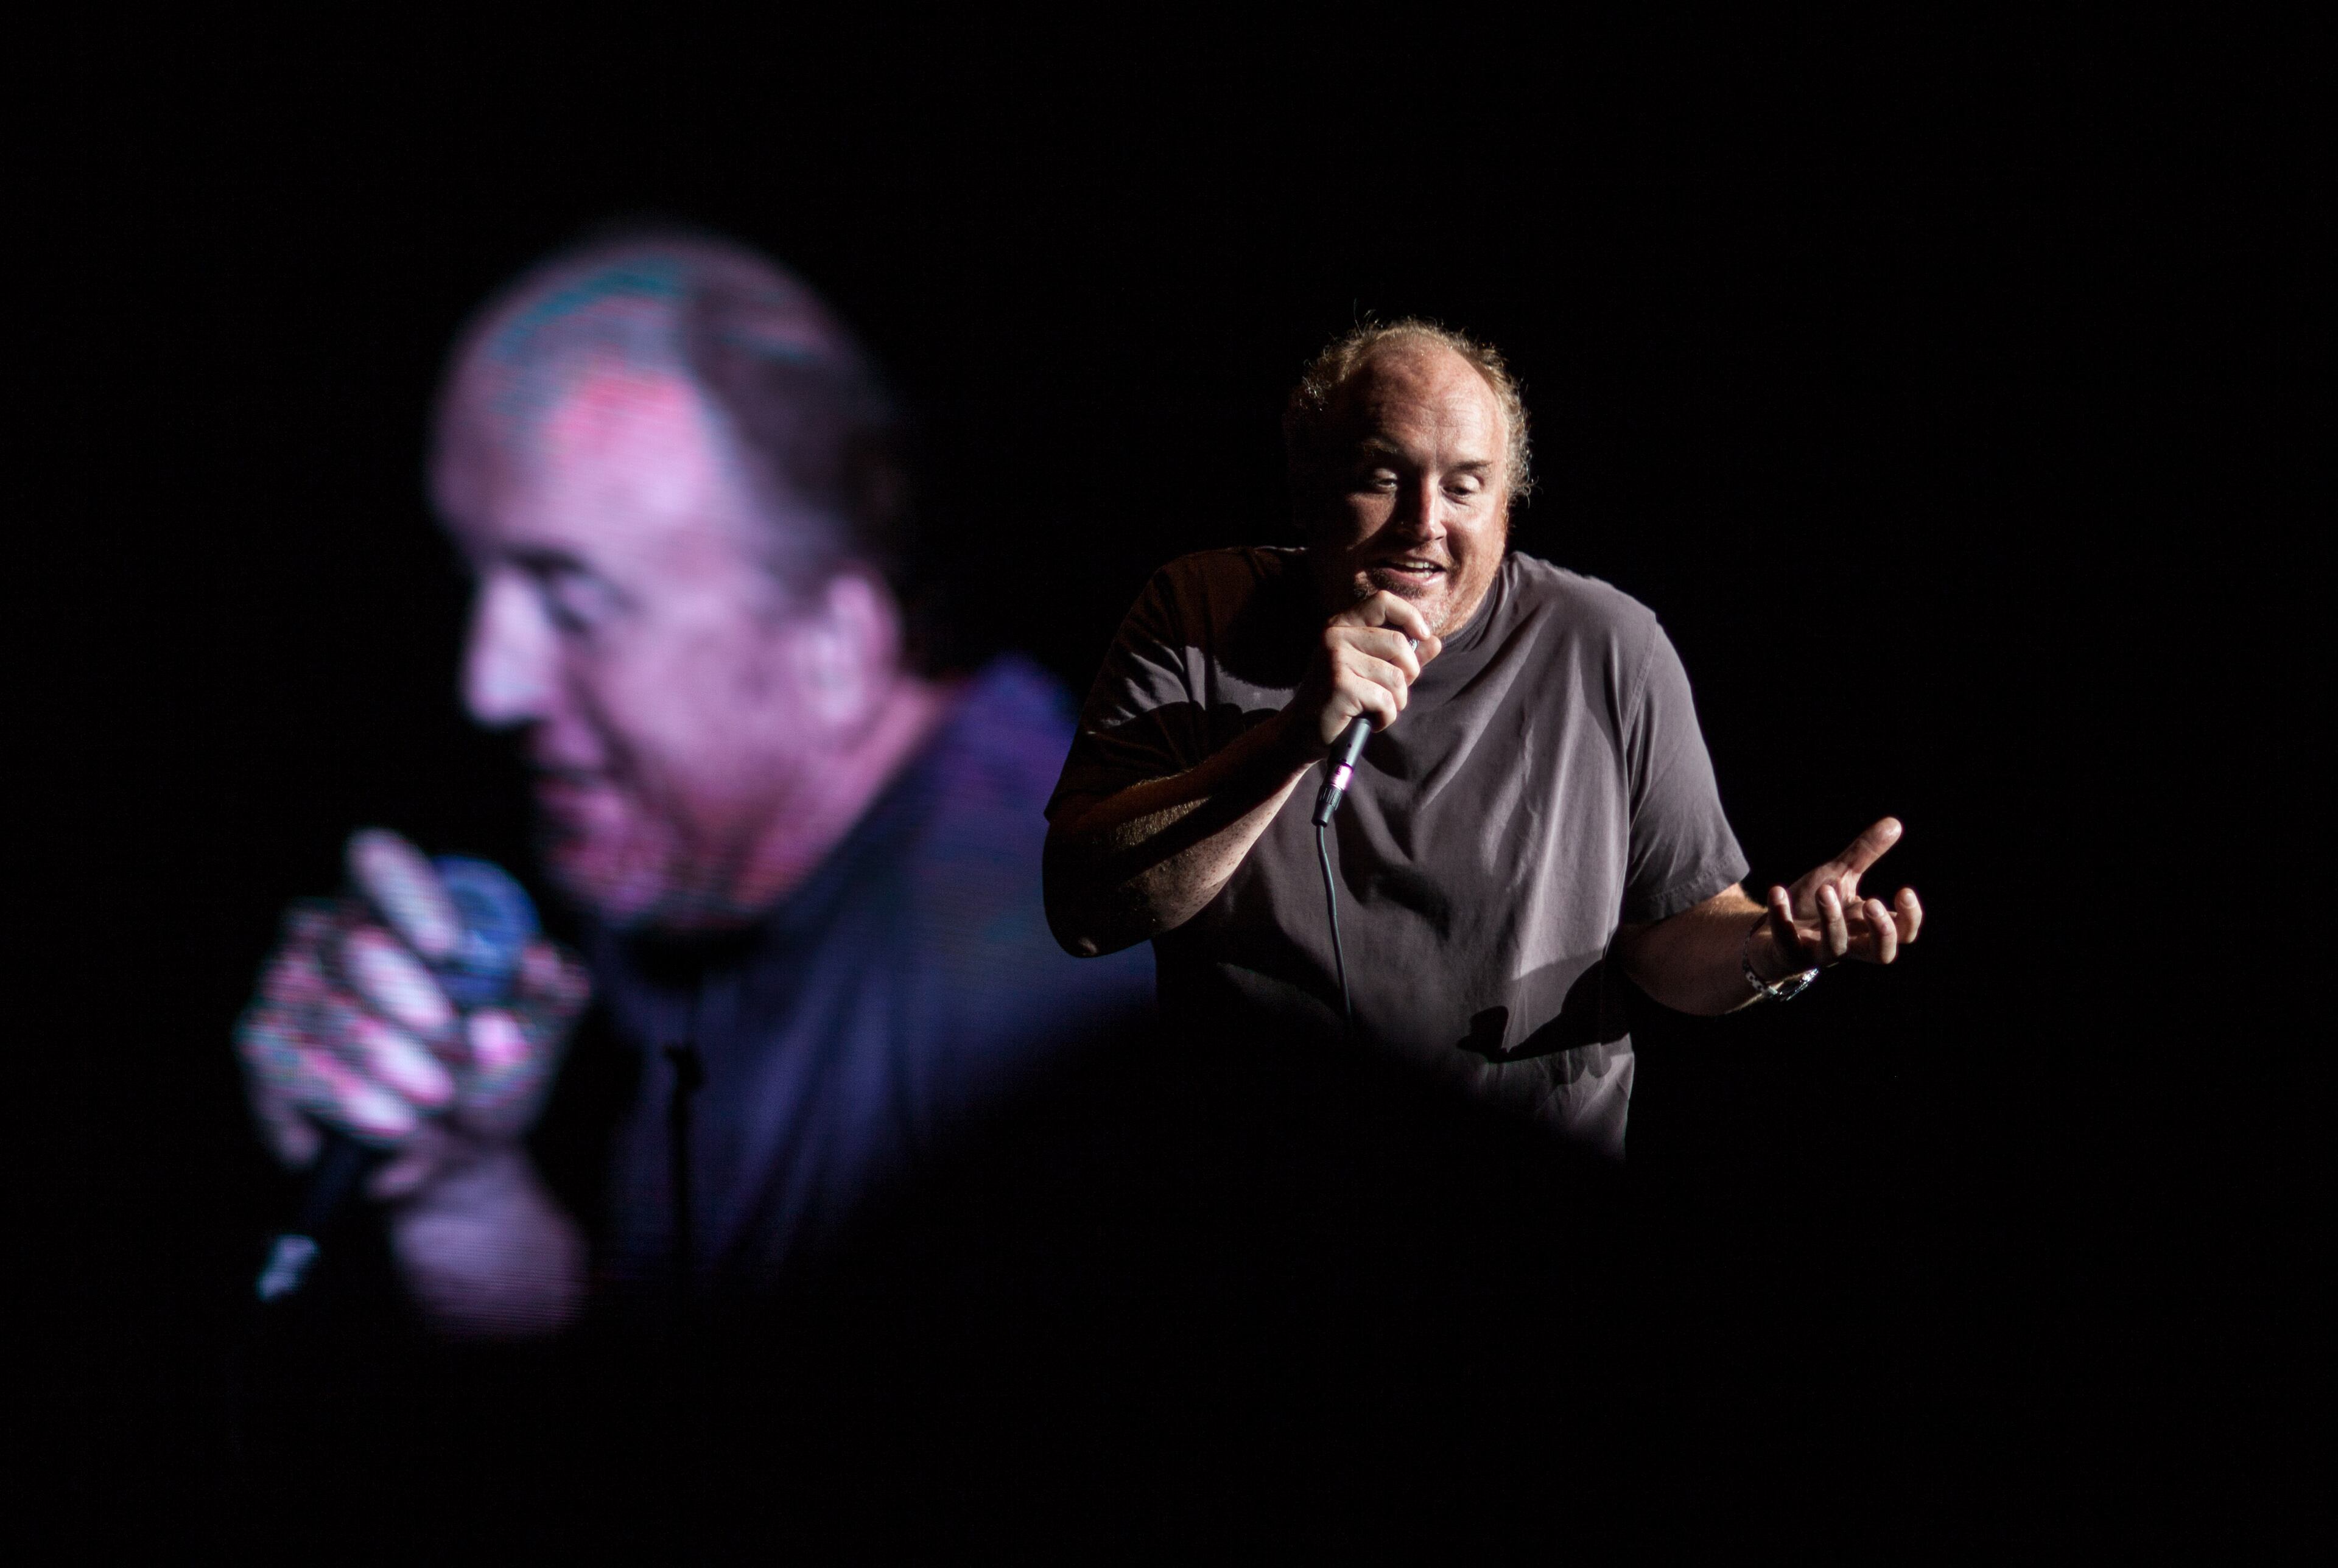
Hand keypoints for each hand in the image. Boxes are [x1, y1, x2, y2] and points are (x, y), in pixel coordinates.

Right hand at [234, 829, 589, 1201]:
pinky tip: (385, 1124)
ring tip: (433, 1107)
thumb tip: (536, 959)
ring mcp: (287, 979)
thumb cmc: (499, 1071)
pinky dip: (343, 1100)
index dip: (406, 896)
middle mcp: (332, 928)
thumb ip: (552, 994)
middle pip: (356, 944)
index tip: (445, 945)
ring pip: (327, 1011)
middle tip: (454, 1073)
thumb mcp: (542, 1036)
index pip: (378, 860)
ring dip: (389, 1073)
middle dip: (417, 1018)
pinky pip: (284, 1059)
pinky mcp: (261, 1038)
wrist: (457, 1151)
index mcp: (403, 906)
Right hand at [1282, 590, 1444, 756]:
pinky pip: (1385, 700)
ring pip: (1396, 677)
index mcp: (1342, 625)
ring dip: (1397, 701)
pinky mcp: (1339, 685)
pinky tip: (1371, 721)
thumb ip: (1401, 656)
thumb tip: (1435, 642)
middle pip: (1399, 644)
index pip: (1382, 601)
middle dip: (1409, 673)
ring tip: (1378, 709)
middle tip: (1394, 693)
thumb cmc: (1340, 699)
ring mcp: (1335, 659)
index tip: (1422, 636)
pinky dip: (1387, 717)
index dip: (1410, 616)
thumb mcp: (1370, 671)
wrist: (1301, 732)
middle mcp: (1335, 636)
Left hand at [1755, 817, 1923, 976]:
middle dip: (1881, 930)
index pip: (1904, 934)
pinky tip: (1777, 890)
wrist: (1773, 930)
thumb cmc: (1814, 905)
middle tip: (1872, 902)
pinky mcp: (1789, 952)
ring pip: (1835, 946)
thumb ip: (1865, 854)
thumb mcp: (1840, 876)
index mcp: (1867, 926)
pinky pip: (1787, 941)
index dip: (1910, 918)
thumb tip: (1894, 823)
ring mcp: (1819, 951)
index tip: (1904, 891)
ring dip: (1832, 917)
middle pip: (1882, 954)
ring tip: (1824, 889)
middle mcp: (1849, 944)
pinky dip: (1781, 916)